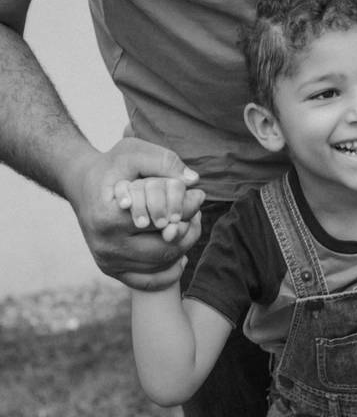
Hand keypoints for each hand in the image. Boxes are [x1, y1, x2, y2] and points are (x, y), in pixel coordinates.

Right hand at [65, 138, 205, 289]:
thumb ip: (164, 162)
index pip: (163, 222)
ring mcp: (107, 261)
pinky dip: (168, 272)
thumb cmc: (111, 166)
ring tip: (187, 226)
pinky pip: (147, 282)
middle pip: (165, 249)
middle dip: (189, 231)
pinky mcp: (111, 269)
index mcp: (109, 218)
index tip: (198, 197)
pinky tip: (180, 255)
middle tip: (196, 215)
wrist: (81, 183)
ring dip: (182, 248)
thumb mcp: (134, 152)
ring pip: (161, 265)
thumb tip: (194, 181)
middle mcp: (106, 245)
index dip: (186, 210)